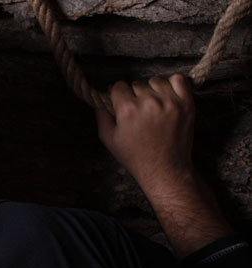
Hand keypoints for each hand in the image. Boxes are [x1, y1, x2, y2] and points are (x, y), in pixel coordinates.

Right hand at [96, 74, 195, 195]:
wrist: (164, 169)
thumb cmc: (136, 157)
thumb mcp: (110, 140)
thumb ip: (102, 117)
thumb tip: (100, 101)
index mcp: (127, 110)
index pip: (118, 86)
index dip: (118, 96)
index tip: (122, 104)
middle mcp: (148, 102)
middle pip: (137, 84)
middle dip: (135, 95)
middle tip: (139, 112)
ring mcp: (169, 102)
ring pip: (156, 81)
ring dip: (153, 90)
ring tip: (153, 106)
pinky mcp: (186, 104)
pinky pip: (179, 80)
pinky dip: (173, 84)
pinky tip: (168, 96)